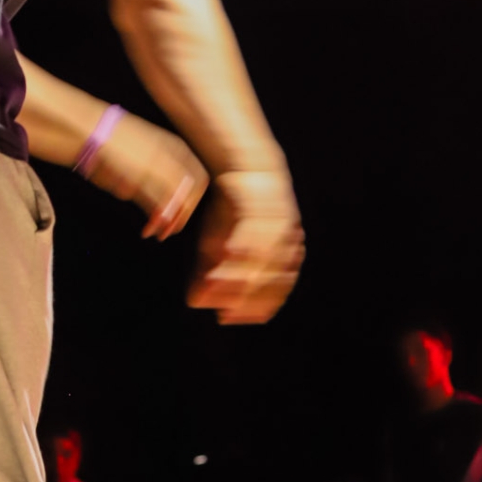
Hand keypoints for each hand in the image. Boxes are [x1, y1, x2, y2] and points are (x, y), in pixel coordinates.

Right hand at [86, 116, 208, 239]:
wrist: (87, 130)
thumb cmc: (109, 140)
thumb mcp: (141, 147)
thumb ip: (157, 165)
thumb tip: (164, 189)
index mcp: (174, 147)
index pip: (198, 178)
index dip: (193, 198)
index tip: (183, 211)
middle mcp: (170, 157)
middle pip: (191, 193)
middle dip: (184, 214)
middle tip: (173, 229)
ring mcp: (157, 168)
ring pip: (176, 203)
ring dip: (170, 223)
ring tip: (159, 233)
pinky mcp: (141, 181)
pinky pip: (157, 208)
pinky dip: (157, 222)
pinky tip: (149, 230)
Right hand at [187, 171, 303, 325]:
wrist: (245, 164)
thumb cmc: (232, 211)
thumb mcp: (220, 243)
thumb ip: (212, 271)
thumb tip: (194, 300)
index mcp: (283, 254)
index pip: (274, 290)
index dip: (253, 306)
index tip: (228, 317)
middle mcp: (286, 239)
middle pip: (269, 275)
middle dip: (243, 295)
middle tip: (221, 308)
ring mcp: (276, 219)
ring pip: (262, 253)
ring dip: (239, 272)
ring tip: (216, 285)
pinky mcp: (263, 200)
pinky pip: (254, 224)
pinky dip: (242, 240)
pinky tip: (226, 252)